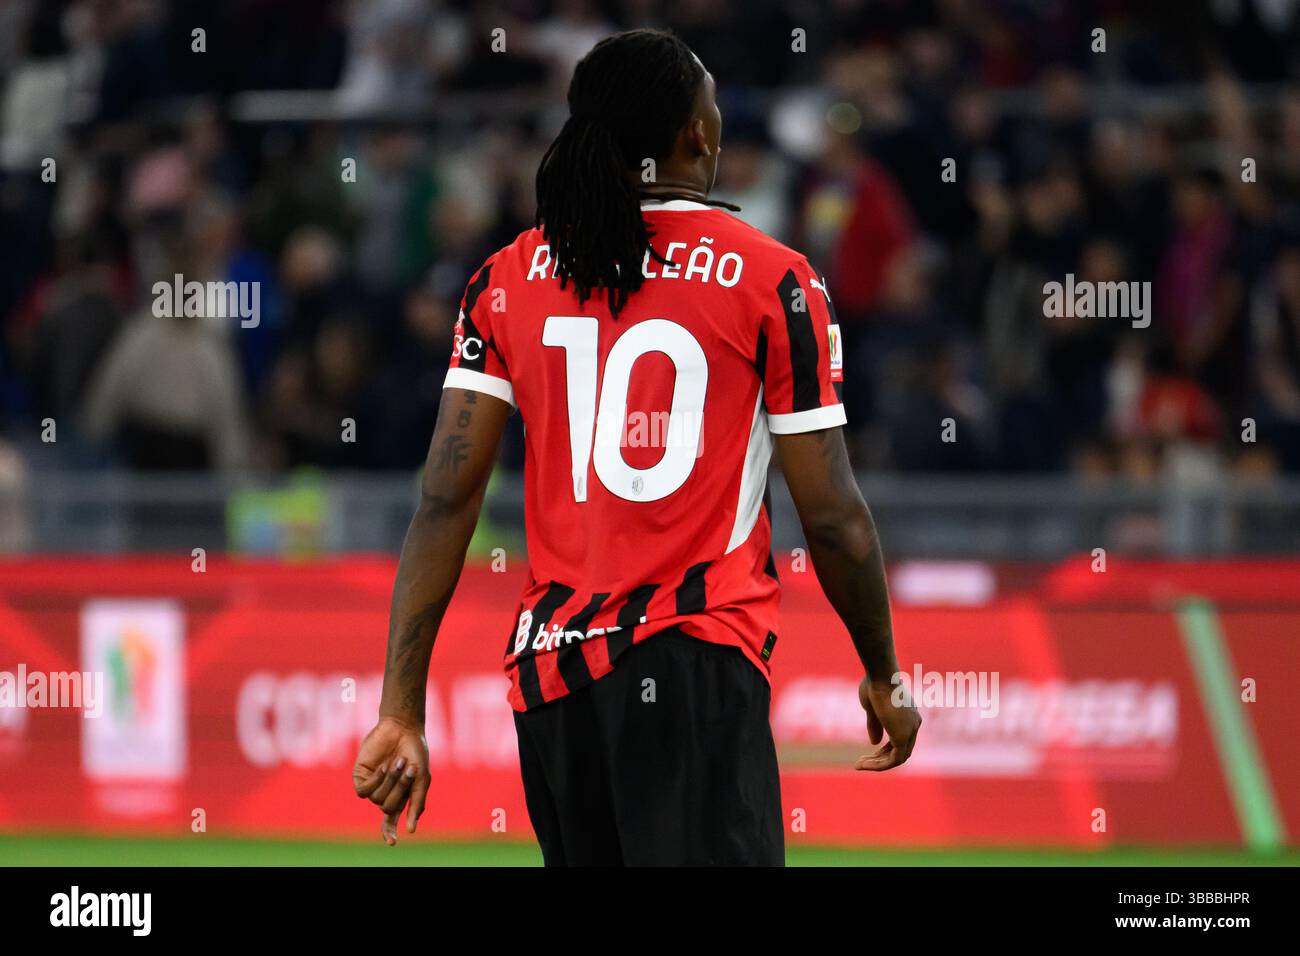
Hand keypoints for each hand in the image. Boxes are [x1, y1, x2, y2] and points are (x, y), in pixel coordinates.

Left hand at [352, 716, 430, 844]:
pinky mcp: (360, 775)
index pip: (390, 820)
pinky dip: (375, 781)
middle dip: (399, 789)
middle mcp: (385, 792)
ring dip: (389, 782)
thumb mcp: (421, 779)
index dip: (389, 831)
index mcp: (400, 795)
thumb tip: (411, 829)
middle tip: (408, 769)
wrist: (403, 728)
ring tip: (396, 763)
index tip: (392, 843)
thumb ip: (417, 803)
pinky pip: (363, 792)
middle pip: (387, 808)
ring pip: (376, 800)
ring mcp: (372, 784)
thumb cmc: (415, 752)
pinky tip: (382, 767)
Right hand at [855, 676, 920, 770]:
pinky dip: (877, 765)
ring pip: (897, 759)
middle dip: (881, 758)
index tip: (870, 751)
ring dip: (877, 764)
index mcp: (909, 715)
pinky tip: (862, 764)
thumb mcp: (873, 708)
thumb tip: (875, 743)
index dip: (885, 748)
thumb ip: (875, 725)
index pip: (900, 739)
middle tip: (862, 761)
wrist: (880, 676)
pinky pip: (892, 761)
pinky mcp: (903, 737)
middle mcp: (914, 724)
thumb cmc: (875, 684)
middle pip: (900, 750)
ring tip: (858, 765)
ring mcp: (910, 731)